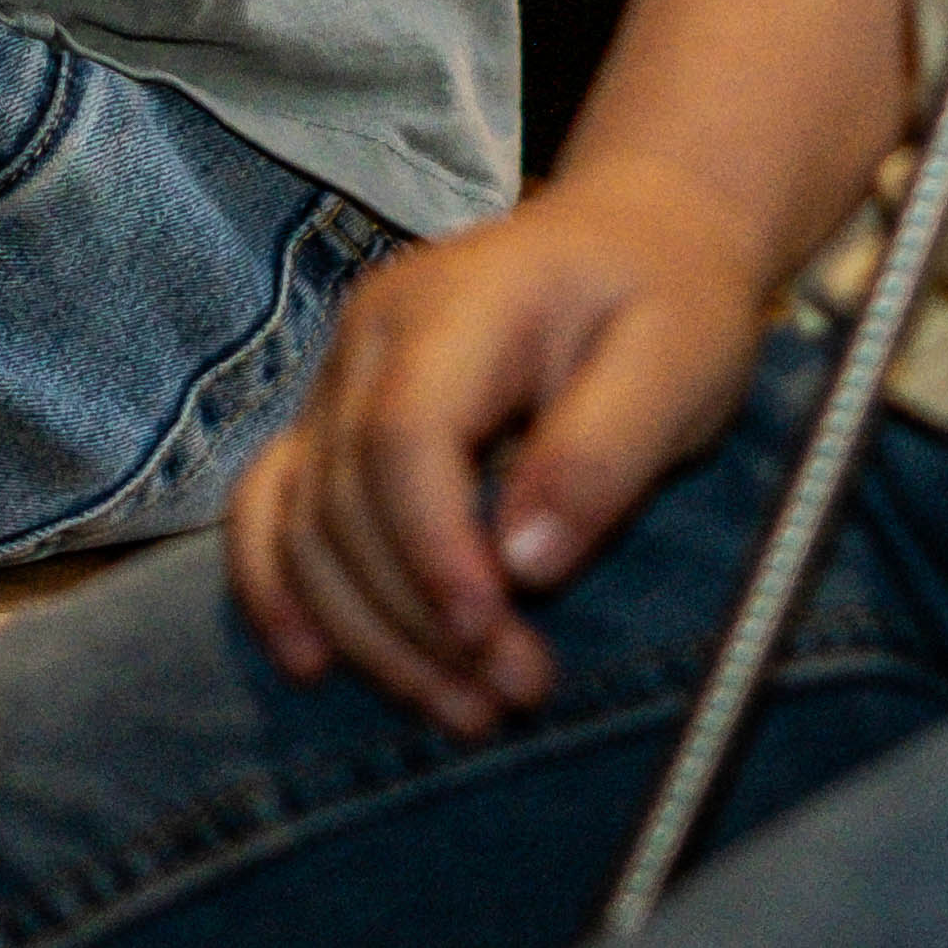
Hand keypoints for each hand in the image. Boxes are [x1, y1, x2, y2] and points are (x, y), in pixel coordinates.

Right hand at [219, 173, 777, 737]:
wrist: (637, 238)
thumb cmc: (666, 299)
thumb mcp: (676, 362)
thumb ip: (601, 453)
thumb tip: (526, 561)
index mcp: (454, 308)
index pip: (403, 437)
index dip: (430, 550)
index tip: (490, 636)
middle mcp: (369, 339)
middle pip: (348, 499)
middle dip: (420, 619)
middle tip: (516, 692)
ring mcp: (339, 380)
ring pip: (306, 524)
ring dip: (371, 633)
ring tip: (466, 709)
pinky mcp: (333, 422)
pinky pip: (270, 508)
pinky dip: (278, 588)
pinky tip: (312, 662)